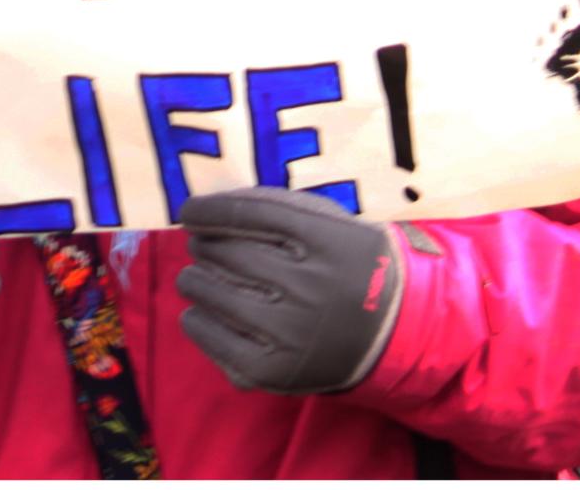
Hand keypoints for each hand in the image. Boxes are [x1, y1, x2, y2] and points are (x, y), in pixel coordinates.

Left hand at [176, 186, 402, 393]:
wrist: (390, 330)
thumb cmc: (346, 263)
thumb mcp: (328, 221)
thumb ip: (277, 207)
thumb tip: (209, 210)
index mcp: (325, 240)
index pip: (249, 214)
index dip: (210, 210)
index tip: (189, 210)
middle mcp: (310, 285)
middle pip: (229, 253)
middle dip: (202, 245)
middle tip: (198, 245)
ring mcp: (293, 332)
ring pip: (216, 294)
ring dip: (194, 281)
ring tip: (193, 277)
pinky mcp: (276, 371)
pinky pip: (217, 341)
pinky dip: (198, 323)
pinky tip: (196, 313)